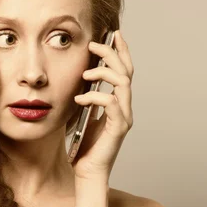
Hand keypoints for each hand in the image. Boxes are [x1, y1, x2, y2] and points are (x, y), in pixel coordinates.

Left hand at [72, 30, 133, 180]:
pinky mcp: (118, 128)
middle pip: (126, 71)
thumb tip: (80, 81)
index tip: (112, 34)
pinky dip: (94, 97)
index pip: (124, 71)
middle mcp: (125, 108)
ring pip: (122, 83)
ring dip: (103, 73)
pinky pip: (111, 103)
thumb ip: (87, 99)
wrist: (87, 172)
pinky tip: (79, 99)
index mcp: (118, 103)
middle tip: (94, 44)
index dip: (121, 51)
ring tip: (85, 74)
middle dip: (112, 53)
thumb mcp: (83, 116)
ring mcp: (124, 118)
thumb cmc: (85, 148)